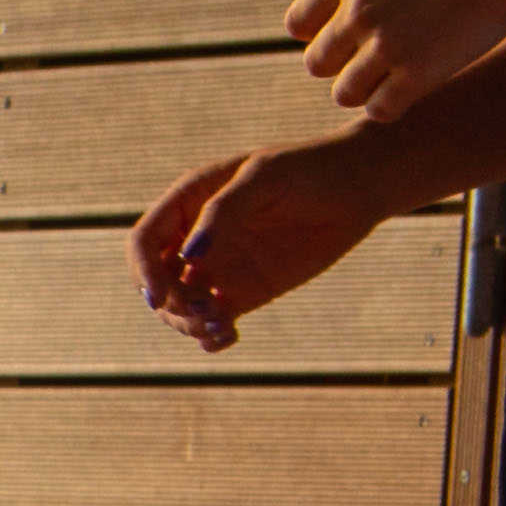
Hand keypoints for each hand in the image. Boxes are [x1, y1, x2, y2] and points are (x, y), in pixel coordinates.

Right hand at [129, 144, 400, 350]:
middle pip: (156, 281)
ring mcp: (218, 268)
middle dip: (169, 303)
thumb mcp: (266, 178)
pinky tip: (227, 337)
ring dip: (189, 324)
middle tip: (203, 312)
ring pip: (180, 307)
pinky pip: (213, 322)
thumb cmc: (312, 168)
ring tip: (221, 326)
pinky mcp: (244, 292)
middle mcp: (195, 238)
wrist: (362, 185)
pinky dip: (211, 336)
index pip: (144, 242)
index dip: (143, 271)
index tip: (160, 297)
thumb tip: (187, 257)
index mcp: (190, 202)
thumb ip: (224, 212)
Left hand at [286, 0, 505, 117]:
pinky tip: (412, 94)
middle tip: (374, 63)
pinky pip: (380, 110)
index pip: (299, 23)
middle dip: (342, 65)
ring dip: (366, 91)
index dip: (320, 34)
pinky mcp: (416, 73)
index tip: (348, 37)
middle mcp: (357, 10)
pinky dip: (392, 107)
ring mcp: (384, 44)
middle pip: (317, 63)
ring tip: (392, 82)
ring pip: (345, 93)